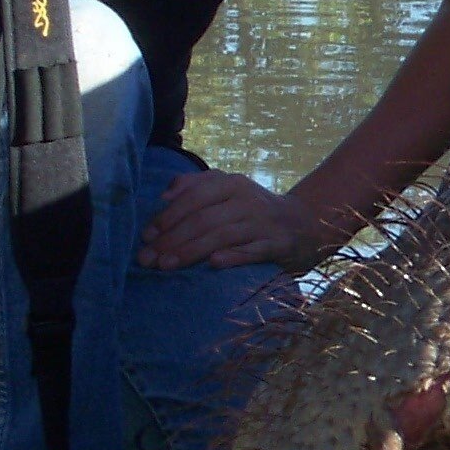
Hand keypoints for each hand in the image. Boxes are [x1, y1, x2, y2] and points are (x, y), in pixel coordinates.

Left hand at [138, 167, 336, 270]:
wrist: (304, 224)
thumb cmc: (252, 210)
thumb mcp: (227, 191)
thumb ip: (195, 186)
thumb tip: (165, 195)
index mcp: (231, 183)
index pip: (193, 197)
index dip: (167, 217)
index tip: (145, 236)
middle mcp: (247, 199)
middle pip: (203, 218)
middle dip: (172, 239)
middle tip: (147, 259)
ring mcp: (263, 223)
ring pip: (222, 235)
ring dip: (191, 251)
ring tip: (167, 266)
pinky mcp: (278, 244)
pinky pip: (253, 251)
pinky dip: (233, 257)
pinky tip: (214, 265)